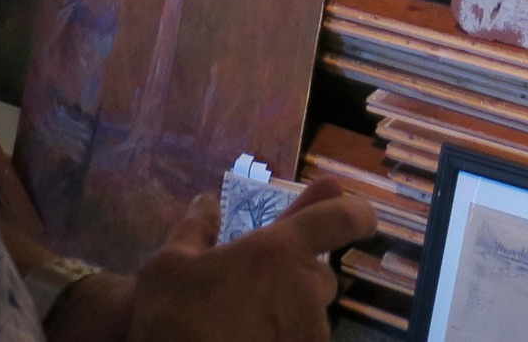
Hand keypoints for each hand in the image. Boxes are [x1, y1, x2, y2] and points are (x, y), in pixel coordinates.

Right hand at [126, 177, 378, 341]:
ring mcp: (308, 334)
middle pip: (320, 273)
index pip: (343, 219)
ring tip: (245, 319)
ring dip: (291, 310)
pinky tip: (249, 337)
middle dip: (298, 274)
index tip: (359, 216)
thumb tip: (205, 201)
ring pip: (312, 313)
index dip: (357, 213)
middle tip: (260, 283)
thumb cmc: (171, 319)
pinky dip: (284, 337)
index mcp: (281, 252)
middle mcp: (306, 290)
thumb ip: (196, 228)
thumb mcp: (168, 265)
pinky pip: (301, 340)